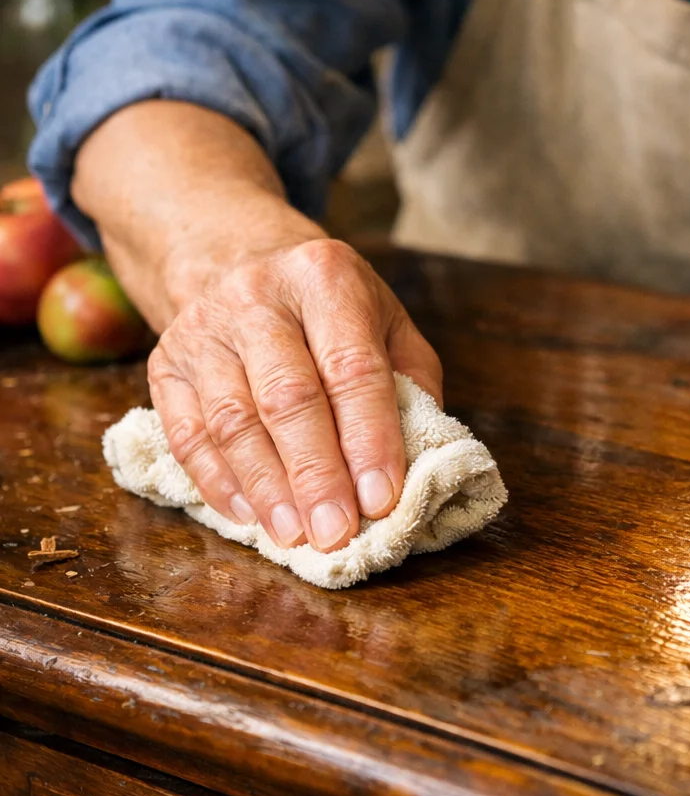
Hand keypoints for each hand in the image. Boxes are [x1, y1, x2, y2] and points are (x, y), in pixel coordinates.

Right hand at [147, 239, 442, 551]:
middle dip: (315, 474)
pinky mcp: (165, 364)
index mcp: (325, 277)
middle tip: (336, 532)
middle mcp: (258, 295)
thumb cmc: (329, 308)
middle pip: (287, 397)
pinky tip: (248, 516)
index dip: (368, 438)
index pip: (351, 367)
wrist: (236, 259)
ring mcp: (203, 329)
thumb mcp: (386, 321)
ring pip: (232, 420)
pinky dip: (218, 482)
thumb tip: (417, 466)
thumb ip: (409, 384)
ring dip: (266, 488)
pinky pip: (187, 434)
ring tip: (294, 536)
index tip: (381, 498)